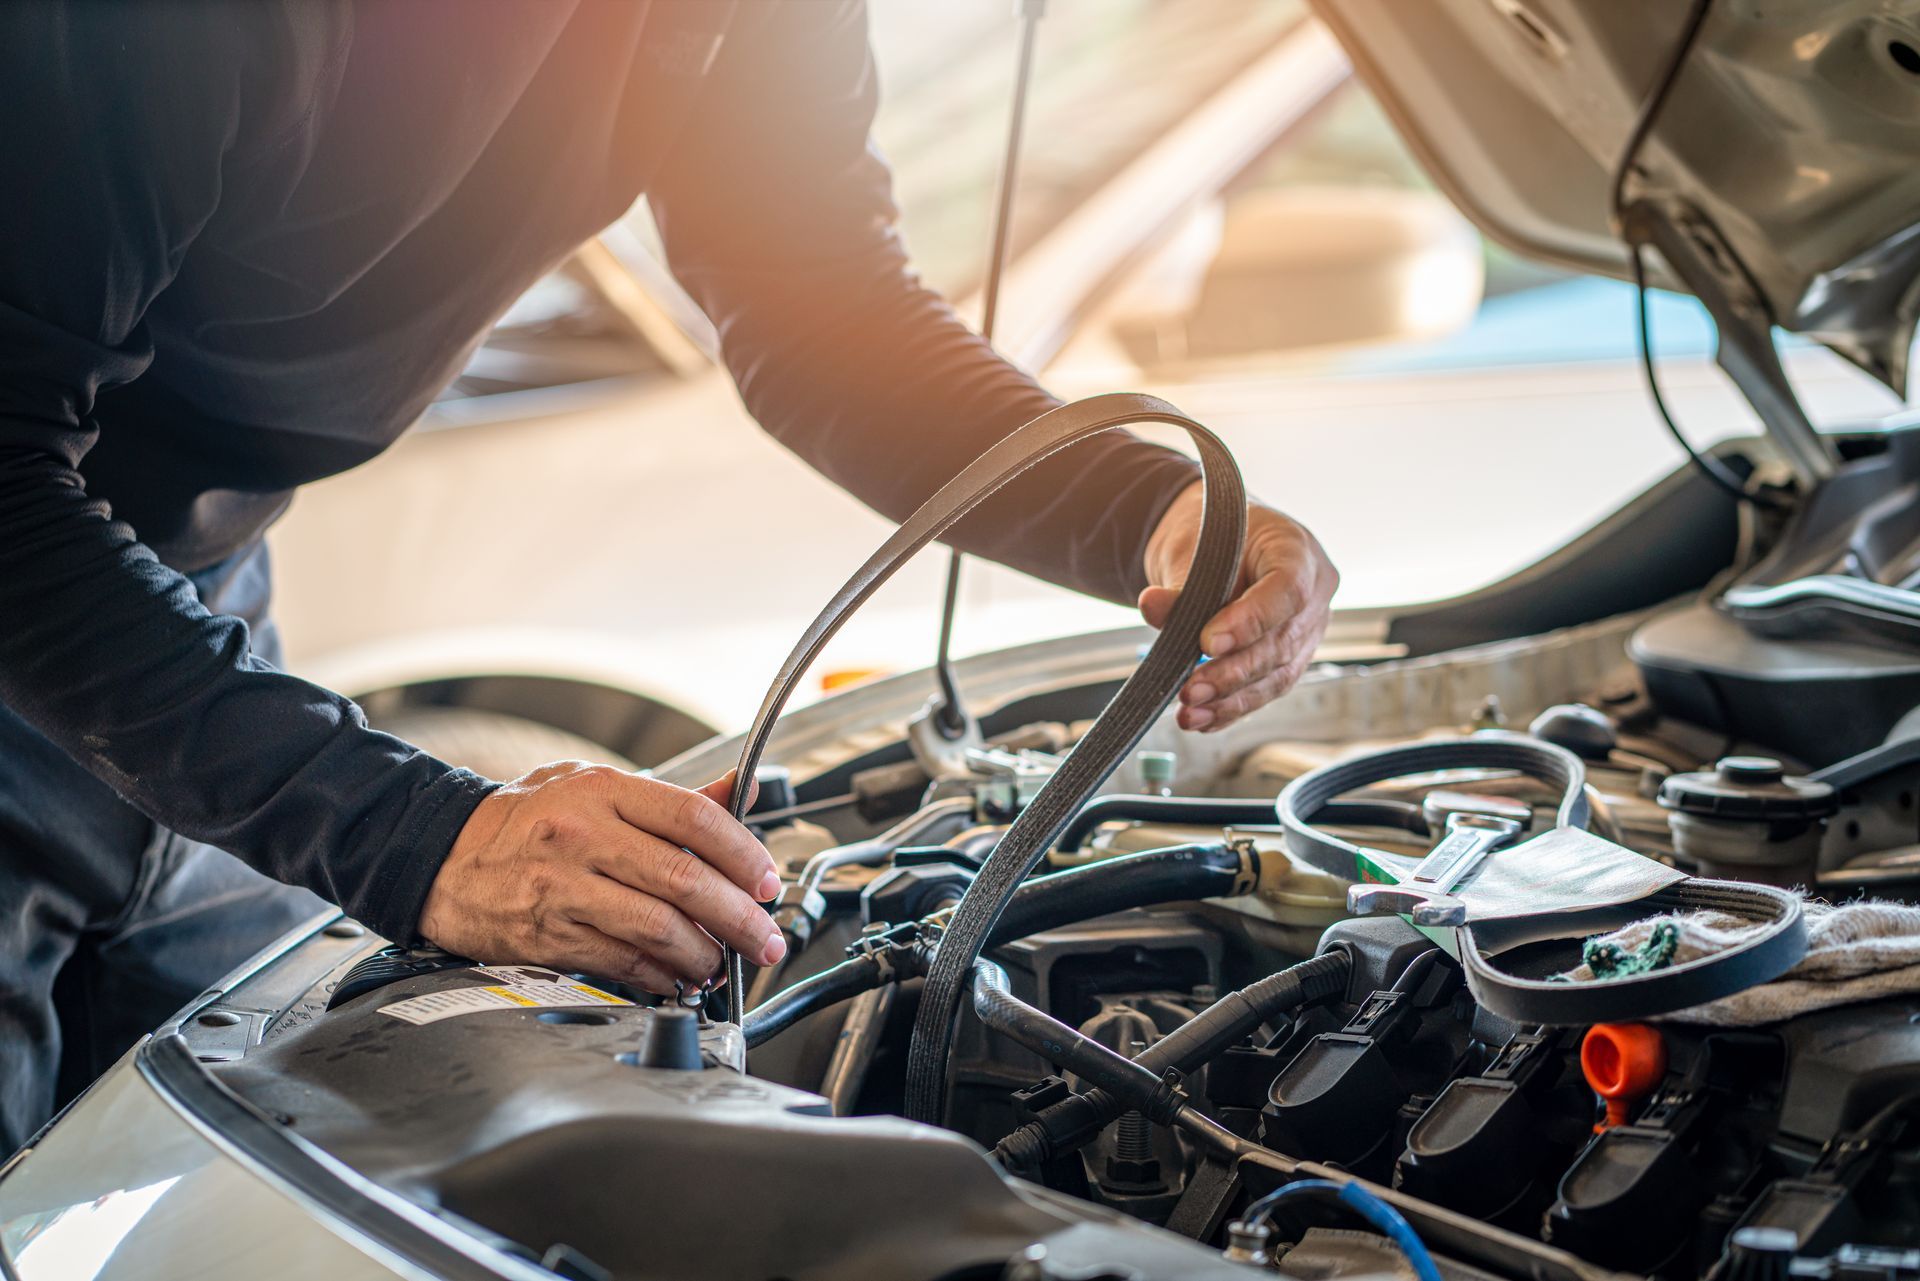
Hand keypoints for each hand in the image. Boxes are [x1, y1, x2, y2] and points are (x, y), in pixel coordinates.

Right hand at [419, 764, 782, 994]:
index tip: (767, 881)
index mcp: (604, 791)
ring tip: (723, 962)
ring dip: (705, 953)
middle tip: (764, 937)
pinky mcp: (549, 937)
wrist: (439, 856)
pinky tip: (680, 976)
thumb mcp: (592, 785)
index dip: (743, 853)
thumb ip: (670, 796)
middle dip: (739, 916)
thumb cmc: (524, 820)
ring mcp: (564, 889)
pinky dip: (662, 975)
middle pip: (684, 879)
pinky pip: (623, 962)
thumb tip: (739, 792)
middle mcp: (585, 837)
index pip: (694, 818)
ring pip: (657, 928)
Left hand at [1140, 480, 1337, 732]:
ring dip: (1231, 699)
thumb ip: (1180, 583)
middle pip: (1281, 642)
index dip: (1250, 621)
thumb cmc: (1214, 537)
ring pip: (1277, 674)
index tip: (1208, 643)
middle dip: (1233, 672)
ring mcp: (1308, 630)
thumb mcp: (1193, 549)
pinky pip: (1266, 689)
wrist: (1222, 545)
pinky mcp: (1292, 659)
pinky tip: (1204, 721)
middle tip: (1190, 690)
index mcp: (1298, 551)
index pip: (1287, 590)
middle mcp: (1315, 594)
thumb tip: (1152, 606)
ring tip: (1190, 713)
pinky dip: (1232, 708)